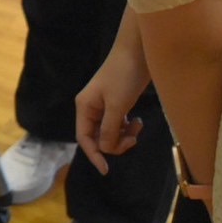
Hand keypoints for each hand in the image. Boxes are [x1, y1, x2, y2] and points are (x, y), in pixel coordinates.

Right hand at [75, 47, 151, 174]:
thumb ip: (109, 130)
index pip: (84, 138)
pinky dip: (127, 127)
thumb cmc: (124, 77)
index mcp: (85, 107)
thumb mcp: (116, 106)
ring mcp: (104, 105)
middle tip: (133, 139)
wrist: (138, 52)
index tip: (107, 170)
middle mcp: (91, 107)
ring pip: (109, 132)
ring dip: (123, 135)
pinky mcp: (117, 102)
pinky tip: (137, 121)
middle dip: (115, 143)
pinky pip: (118, 123)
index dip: (94, 155)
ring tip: (138, 127)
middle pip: (97, 137)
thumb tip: (104, 149)